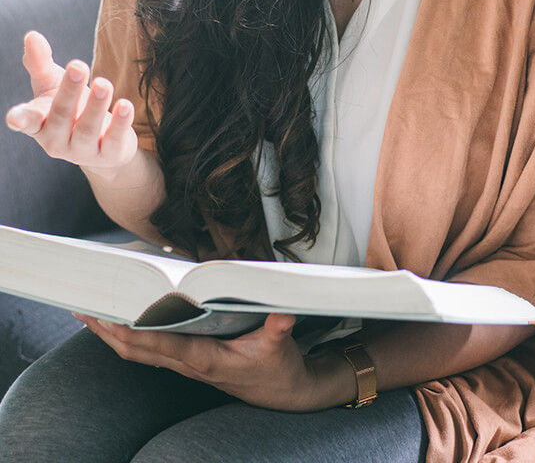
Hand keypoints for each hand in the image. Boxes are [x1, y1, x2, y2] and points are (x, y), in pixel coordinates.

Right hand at [5, 32, 137, 175]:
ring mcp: (83, 151)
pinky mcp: (109, 155)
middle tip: (78, 66)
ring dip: (96, 105)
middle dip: (70, 91)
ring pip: (88, 129)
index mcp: (39, 124)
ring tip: (104, 83)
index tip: (15, 117)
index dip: (22, 119)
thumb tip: (32, 36)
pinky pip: (113, 139)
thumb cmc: (71, 108)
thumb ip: (40, 63)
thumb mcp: (52, 85)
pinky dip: (120, 123)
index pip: (28, 121)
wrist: (103, 143)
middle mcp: (57, 141)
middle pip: (61, 115)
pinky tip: (125, 105)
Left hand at [73, 313, 356, 411]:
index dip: (132, 331)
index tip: (108, 314)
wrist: (283, 393)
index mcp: (205, 358)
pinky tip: (123, 325)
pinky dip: (130, 338)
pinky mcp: (190, 362)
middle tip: (83, 308)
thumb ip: (279, 328)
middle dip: (108, 331)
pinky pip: (151, 351)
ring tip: (91, 314)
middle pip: (138, 350)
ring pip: (139, 352)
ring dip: (112, 336)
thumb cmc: (277, 369)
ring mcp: (187, 365)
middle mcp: (189, 363)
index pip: (160, 344)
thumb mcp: (280, 347)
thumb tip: (282, 313)